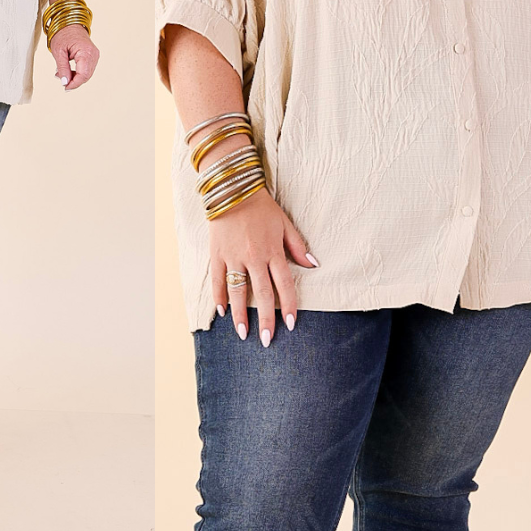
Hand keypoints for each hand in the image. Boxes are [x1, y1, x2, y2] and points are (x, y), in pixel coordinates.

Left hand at [49, 25, 99, 89]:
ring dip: (75, 77)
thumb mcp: (58, 52)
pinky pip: (87, 69)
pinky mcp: (93, 56)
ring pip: (87, 74)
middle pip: (86, 76)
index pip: (83, 75)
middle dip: (74, 81)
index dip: (74, 84)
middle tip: (61, 80)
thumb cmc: (63, 34)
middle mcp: (93, 54)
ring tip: (62, 73)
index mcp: (86, 52)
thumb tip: (65, 82)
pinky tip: (68, 71)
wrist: (69, 23)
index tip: (65, 88)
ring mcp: (95, 55)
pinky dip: (78, 72)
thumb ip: (63, 68)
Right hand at [210, 187, 317, 345]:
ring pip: (238, 291)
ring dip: (241, 314)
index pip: (284, 285)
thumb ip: (298, 246)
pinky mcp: (217, 253)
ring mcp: (233, 256)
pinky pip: (218, 279)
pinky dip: (219, 296)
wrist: (232, 189)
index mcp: (272, 250)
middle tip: (267, 341)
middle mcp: (254, 257)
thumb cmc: (261, 206)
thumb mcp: (284, 223)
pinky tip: (223, 312)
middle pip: (262, 294)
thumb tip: (314, 266)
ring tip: (243, 334)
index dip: (288, 306)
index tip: (290, 325)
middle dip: (266, 320)